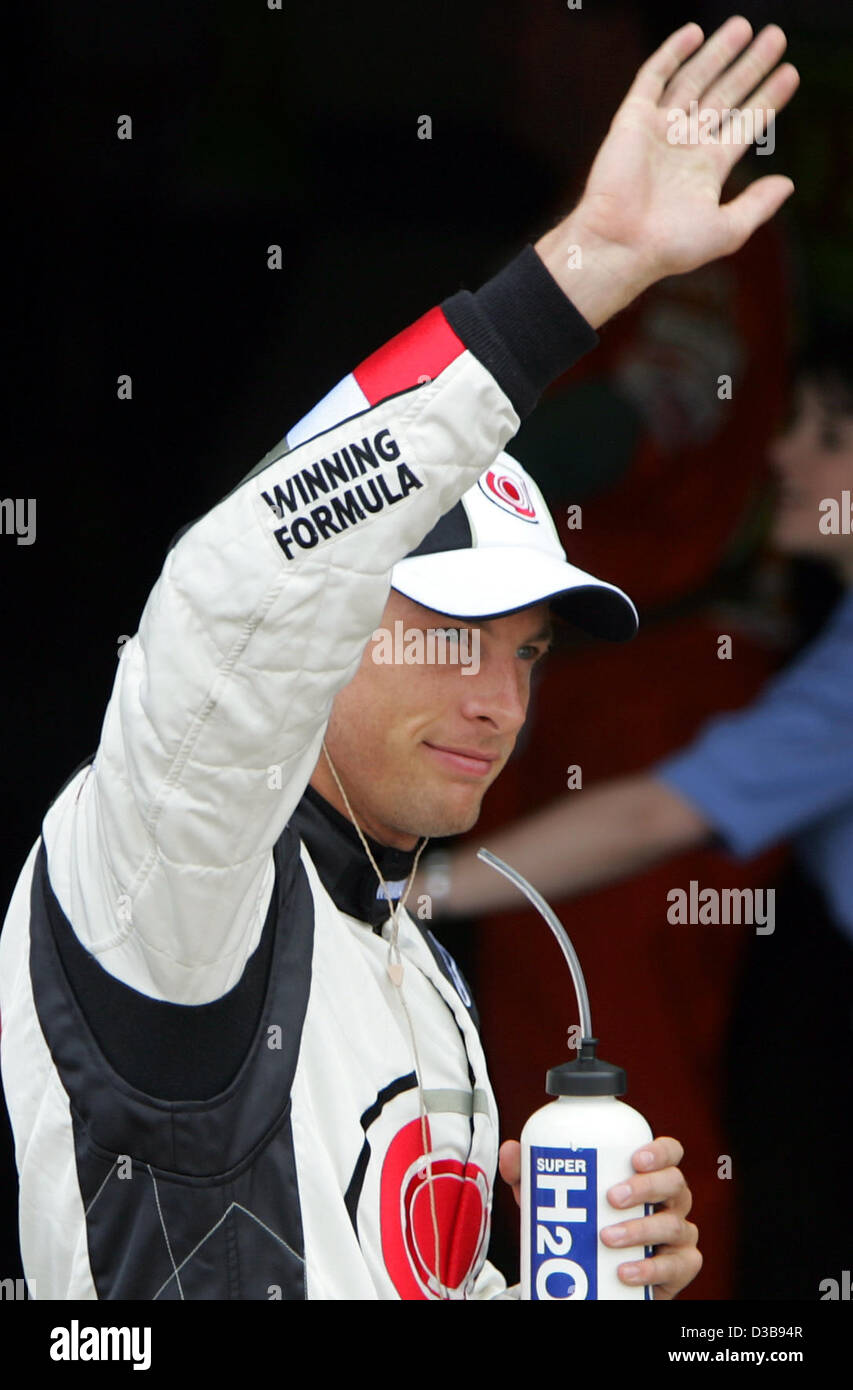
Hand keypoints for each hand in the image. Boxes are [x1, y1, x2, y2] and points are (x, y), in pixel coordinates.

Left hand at [499, 1134, 701, 1298]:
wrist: (594, 1278)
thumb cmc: (583, 1225)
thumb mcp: (554, 1199)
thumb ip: (532, 1174)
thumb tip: (511, 1150)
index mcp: (647, 1175)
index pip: (669, 1152)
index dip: (659, 1150)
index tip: (635, 1157)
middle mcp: (669, 1201)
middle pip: (674, 1183)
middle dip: (645, 1187)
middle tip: (611, 1197)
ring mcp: (678, 1235)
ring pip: (675, 1225)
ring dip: (640, 1229)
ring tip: (606, 1237)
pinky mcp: (679, 1268)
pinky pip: (678, 1266)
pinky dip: (652, 1268)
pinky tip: (625, 1271)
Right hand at [536, 16, 798, 326]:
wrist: (620, 246)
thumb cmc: (669, 247)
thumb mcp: (727, 230)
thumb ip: (758, 206)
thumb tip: (788, 184)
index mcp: (706, 168)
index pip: (744, 124)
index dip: (768, 99)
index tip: (790, 73)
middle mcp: (684, 144)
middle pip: (724, 95)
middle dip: (750, 67)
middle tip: (776, 37)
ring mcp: (658, 130)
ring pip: (694, 80)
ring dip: (718, 53)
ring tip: (745, 27)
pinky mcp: (633, 120)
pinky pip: (654, 78)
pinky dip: (672, 54)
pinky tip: (695, 33)